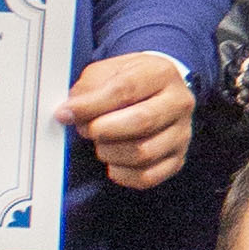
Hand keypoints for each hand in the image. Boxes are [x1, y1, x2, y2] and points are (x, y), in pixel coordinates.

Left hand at [55, 56, 193, 191]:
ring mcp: (182, 133)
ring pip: (143, 153)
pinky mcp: (177, 159)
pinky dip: (122, 173)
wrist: (157, 94)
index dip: (92, 104)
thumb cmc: (129, 83)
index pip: (126, 89)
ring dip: (110, 152)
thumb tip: (68, 112)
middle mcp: (179, 102)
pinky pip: (147, 177)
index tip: (66, 113)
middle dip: (103, 130)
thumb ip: (87, 89)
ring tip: (101, 143)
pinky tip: (113, 161)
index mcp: (161, 73)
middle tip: (86, 129)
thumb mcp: (107, 72)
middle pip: (141, 122)